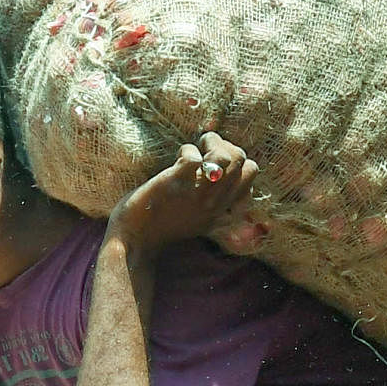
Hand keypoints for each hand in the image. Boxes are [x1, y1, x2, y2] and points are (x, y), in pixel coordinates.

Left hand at [108, 132, 258, 252]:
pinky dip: (187, 151)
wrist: (135, 240)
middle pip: (245, 161)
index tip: (214, 163)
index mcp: (221, 208)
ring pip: (228, 158)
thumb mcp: (196, 218)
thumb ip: (211, 200)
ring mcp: (197, 193)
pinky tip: (176, 160)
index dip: (236, 159)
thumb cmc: (160, 225)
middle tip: (204, 152)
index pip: (250, 172)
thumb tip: (216, 173)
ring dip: (212, 144)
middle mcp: (215, 202)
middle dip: (226, 146)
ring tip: (195, 152)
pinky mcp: (176, 184)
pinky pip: (193, 157)